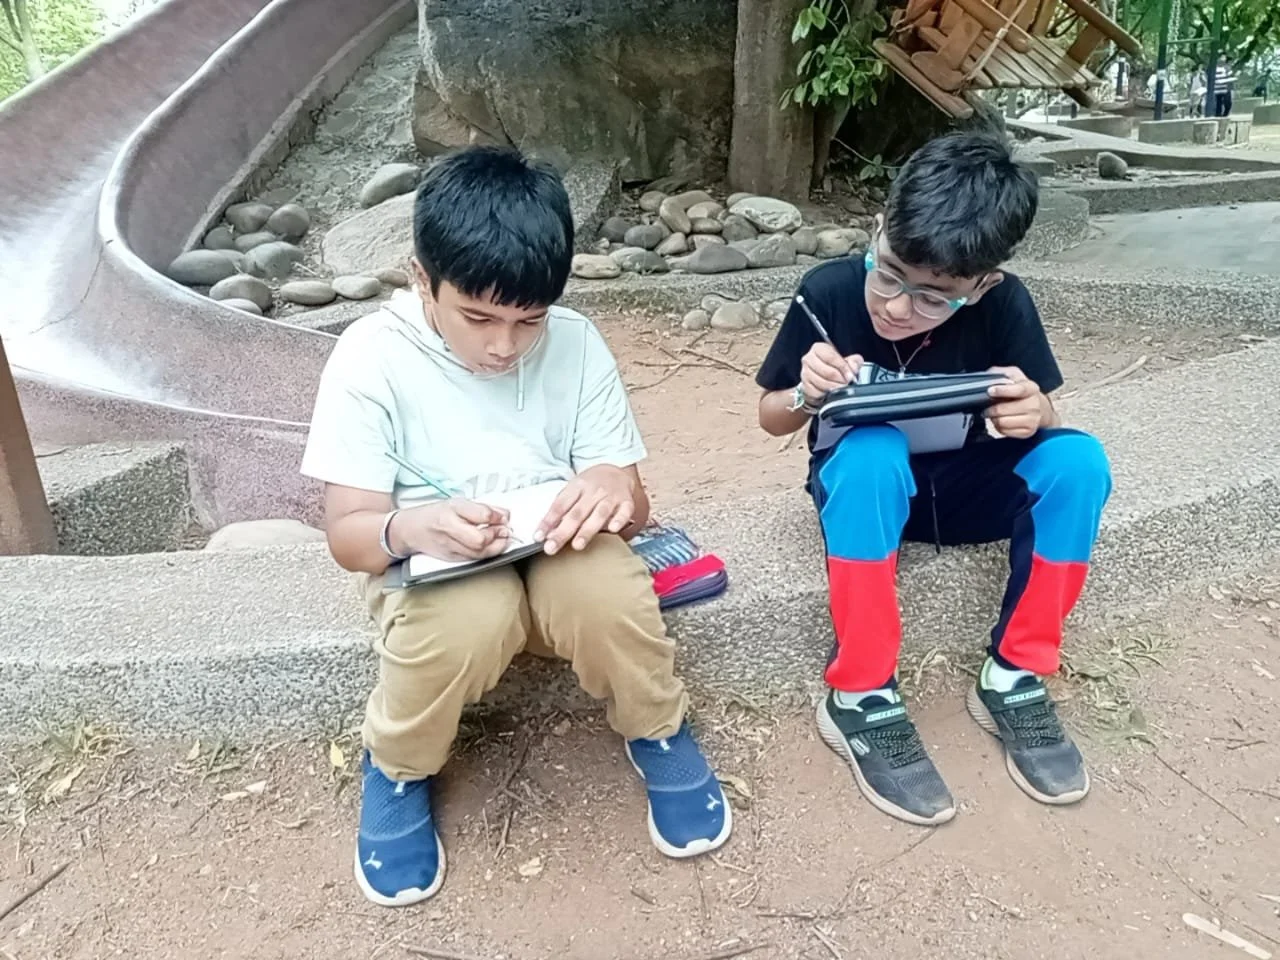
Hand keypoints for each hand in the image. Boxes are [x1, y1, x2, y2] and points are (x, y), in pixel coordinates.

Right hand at [391, 499, 510, 561]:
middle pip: (480, 539)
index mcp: (452, 509)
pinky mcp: (451, 559)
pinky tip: (490, 547)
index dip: (498, 516)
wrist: (410, 530)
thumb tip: (505, 515)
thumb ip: (483, 509)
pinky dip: (486, 554)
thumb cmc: (435, 514)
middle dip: (497, 535)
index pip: (481, 514)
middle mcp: (449, 528)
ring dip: (496, 547)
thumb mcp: (458, 504)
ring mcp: (450, 546)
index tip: (505, 517)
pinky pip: (474, 559)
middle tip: (505, 530)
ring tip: (501, 538)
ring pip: (479, 553)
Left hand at [536, 465, 634, 554]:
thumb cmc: (590, 486)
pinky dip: (619, 520)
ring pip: (599, 514)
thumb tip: (548, 533)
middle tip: (551, 547)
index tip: (538, 537)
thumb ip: (562, 510)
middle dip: (563, 532)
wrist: (616, 470)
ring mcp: (611, 496)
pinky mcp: (627, 502)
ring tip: (577, 545)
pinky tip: (613, 529)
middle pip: (576, 513)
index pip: (560, 505)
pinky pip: (625, 511)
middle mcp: (593, 491)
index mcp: (577, 486)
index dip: (548, 521)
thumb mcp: (573, 491)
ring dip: (587, 530)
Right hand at [800, 343, 861, 405]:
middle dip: (840, 380)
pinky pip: (816, 392)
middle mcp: (809, 359)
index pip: (831, 357)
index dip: (843, 367)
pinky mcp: (804, 386)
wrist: (823, 381)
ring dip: (834, 388)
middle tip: (847, 383)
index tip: (851, 375)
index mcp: (819, 348)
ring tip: (842, 389)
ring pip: (822, 383)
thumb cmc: (835, 368)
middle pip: (826, 371)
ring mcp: (805, 373)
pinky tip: (831, 393)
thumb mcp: (847, 361)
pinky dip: (825, 394)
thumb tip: (853, 367)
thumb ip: (854, 361)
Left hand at [985, 365, 1043, 438]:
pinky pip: (1005, 431)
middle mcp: (1034, 404)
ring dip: (994, 418)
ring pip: (1002, 422)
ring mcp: (1032, 419)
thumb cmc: (1023, 391)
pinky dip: (999, 426)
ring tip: (995, 414)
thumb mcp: (1014, 376)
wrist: (1041, 408)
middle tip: (987, 407)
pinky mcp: (1028, 431)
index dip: (1003, 390)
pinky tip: (1002, 420)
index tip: (990, 391)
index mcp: (1031, 388)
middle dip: (991, 408)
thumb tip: (988, 376)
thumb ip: (1001, 373)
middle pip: (1004, 409)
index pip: (1018, 390)